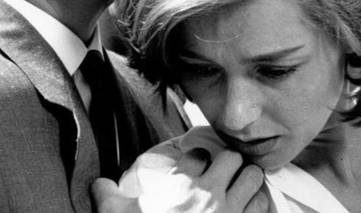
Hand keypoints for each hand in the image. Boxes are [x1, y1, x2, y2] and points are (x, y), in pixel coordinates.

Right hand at [92, 148, 268, 212]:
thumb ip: (106, 194)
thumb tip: (98, 183)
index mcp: (181, 185)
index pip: (198, 153)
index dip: (198, 159)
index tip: (196, 167)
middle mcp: (210, 194)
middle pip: (233, 157)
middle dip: (229, 163)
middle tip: (223, 173)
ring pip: (254, 178)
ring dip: (249, 180)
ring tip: (241, 187)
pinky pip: (262, 207)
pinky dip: (258, 204)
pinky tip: (249, 208)